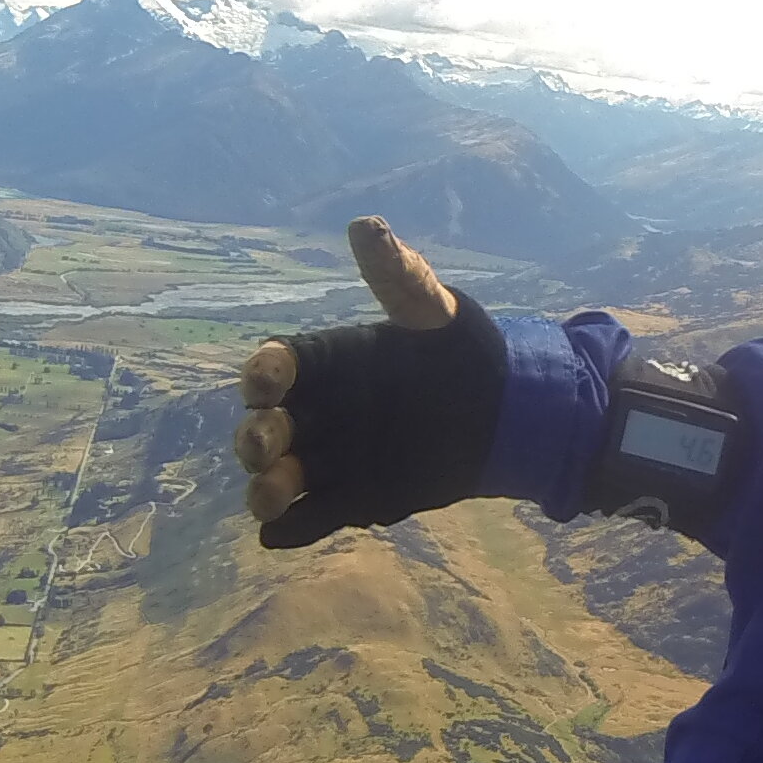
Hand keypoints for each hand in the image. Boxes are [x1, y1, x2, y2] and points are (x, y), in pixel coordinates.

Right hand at [237, 218, 504, 548]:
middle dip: (255, 438)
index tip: (267, 382)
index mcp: (326, 363)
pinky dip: (292, 530)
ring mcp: (331, 459)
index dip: (263, 374)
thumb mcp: (435, 312)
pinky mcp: (353, 499)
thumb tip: (365, 226)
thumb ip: (399, 278)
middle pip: (265, 427)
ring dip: (265, 490)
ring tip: (271, 500)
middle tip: (266, 447)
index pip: (277, 366)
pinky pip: (312, 518)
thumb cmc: (465, 352)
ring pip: (280, 478)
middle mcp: (316, 411)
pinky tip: (279, 537)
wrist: (506, 413)